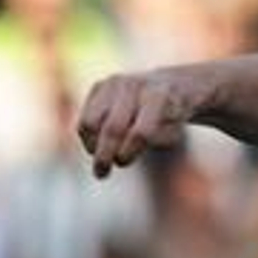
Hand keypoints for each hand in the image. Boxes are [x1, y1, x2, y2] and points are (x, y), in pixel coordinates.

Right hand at [77, 67, 205, 177]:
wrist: (165, 85)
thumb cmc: (169, 117)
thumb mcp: (172, 133)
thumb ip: (152, 142)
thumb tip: (119, 154)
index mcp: (159, 97)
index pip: (141, 132)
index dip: (129, 152)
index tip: (122, 162)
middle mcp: (134, 87)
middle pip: (112, 128)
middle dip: (104, 155)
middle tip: (101, 173)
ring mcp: (114, 83)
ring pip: (90, 122)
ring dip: (92, 145)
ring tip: (101, 157)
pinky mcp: (99, 86)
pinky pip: (85, 118)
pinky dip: (88, 136)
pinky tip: (98, 144)